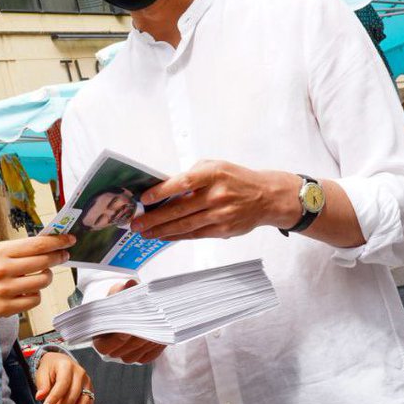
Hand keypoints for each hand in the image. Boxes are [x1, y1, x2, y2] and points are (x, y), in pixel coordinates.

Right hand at [0, 235, 74, 345]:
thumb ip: (20, 249)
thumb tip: (51, 243)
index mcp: (0, 252)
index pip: (37, 244)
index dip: (57, 241)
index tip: (69, 239)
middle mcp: (2, 269)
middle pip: (43, 261)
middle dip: (58, 257)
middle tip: (64, 255)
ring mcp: (5, 290)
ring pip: (43, 281)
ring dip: (47, 277)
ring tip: (42, 275)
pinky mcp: (7, 307)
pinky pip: (35, 299)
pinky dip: (36, 295)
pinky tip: (29, 291)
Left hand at [34, 352, 92, 403]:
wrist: (61, 362)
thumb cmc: (51, 367)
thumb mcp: (42, 372)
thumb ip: (42, 384)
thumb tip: (39, 397)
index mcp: (68, 366)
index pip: (63, 384)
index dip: (54, 398)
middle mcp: (81, 375)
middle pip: (72, 398)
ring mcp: (88, 385)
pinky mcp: (90, 393)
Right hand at [91, 280, 167, 364]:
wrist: (128, 306)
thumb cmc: (119, 299)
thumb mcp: (117, 293)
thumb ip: (122, 291)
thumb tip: (130, 284)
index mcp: (99, 335)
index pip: (104, 346)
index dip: (115, 340)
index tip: (126, 331)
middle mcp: (112, 349)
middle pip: (122, 352)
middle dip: (135, 340)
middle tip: (147, 328)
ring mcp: (126, 354)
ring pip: (134, 356)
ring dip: (145, 344)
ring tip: (155, 328)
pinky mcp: (140, 355)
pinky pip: (147, 357)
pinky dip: (154, 348)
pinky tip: (161, 335)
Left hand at [132, 160, 301, 240]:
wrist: (266, 197)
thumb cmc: (236, 179)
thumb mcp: (216, 167)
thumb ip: (192, 175)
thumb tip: (164, 188)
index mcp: (213, 174)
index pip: (183, 182)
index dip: (162, 191)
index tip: (144, 199)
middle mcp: (217, 194)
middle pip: (180, 208)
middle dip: (154, 217)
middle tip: (137, 222)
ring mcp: (221, 214)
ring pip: (185, 225)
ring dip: (161, 230)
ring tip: (145, 232)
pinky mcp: (223, 229)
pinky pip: (195, 234)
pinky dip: (177, 236)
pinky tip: (163, 236)